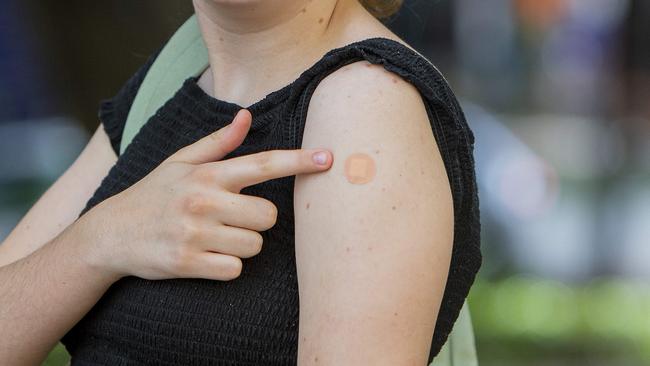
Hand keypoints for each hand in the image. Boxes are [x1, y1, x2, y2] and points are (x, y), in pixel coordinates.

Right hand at [79, 109, 332, 280]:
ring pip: (255, 245)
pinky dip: (227, 266)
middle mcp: (203, 200)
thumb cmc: (154, 195)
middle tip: (233, 219)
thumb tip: (247, 116)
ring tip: (216, 238)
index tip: (329, 158)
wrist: (110, 234)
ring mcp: (195, 233)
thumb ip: (218, 143)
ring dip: (243, 245)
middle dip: (258, 220)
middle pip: (269, 216)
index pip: (263, 163)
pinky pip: (235, 269)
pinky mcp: (187, 263)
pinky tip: (206, 257)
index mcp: (207, 174)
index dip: (299, 161)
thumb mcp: (180, 162)